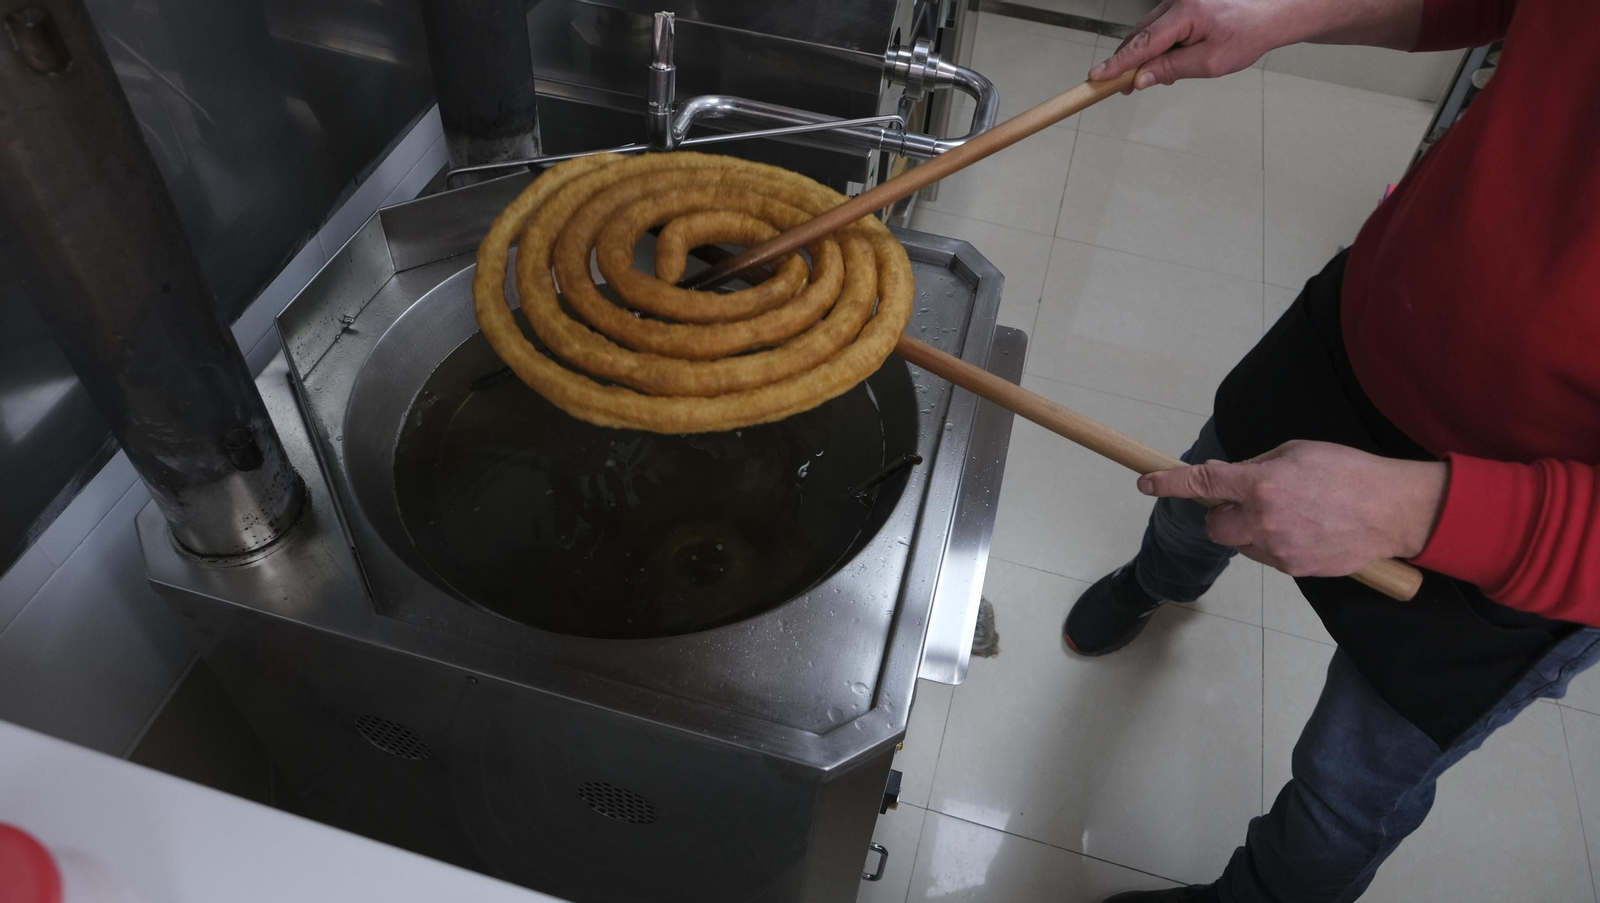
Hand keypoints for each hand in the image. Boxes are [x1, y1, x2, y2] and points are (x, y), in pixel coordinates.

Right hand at [1089, 0, 1296, 90]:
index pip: (1144, 43)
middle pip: (1141, 36)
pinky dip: (1157, 46)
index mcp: (1186, 14)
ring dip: (1146, 56)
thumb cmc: (1247, 35)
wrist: (1269, 15)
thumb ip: (1172, 69)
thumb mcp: (1211, 63)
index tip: (1097, 76)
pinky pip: (1159, 27)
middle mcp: (1178, 2)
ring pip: (1148, 32)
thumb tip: (1140, 79)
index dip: (1118, 63)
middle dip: (1129, 62)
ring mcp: (1178, 1)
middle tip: (1123, 88)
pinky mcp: (1182, 5)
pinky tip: (1168, 62)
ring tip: (1155, 77)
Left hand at [1137, 440, 1448, 576]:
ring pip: (1241, 544)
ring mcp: (1278, 549)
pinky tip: (1305, 530)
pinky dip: (1275, 544)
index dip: (1169, 483)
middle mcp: (1263, 520)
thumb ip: (1256, 466)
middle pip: (1214, 526)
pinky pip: (1267, 556)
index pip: (1203, 482)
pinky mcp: (1294, 569)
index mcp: (1262, 484)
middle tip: (1245, 502)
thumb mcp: (1297, 452)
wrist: (1394, 511)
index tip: (1146, 483)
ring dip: (1251, 530)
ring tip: (1292, 515)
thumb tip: (1228, 476)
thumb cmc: (1349, 472)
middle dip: (1221, 515)